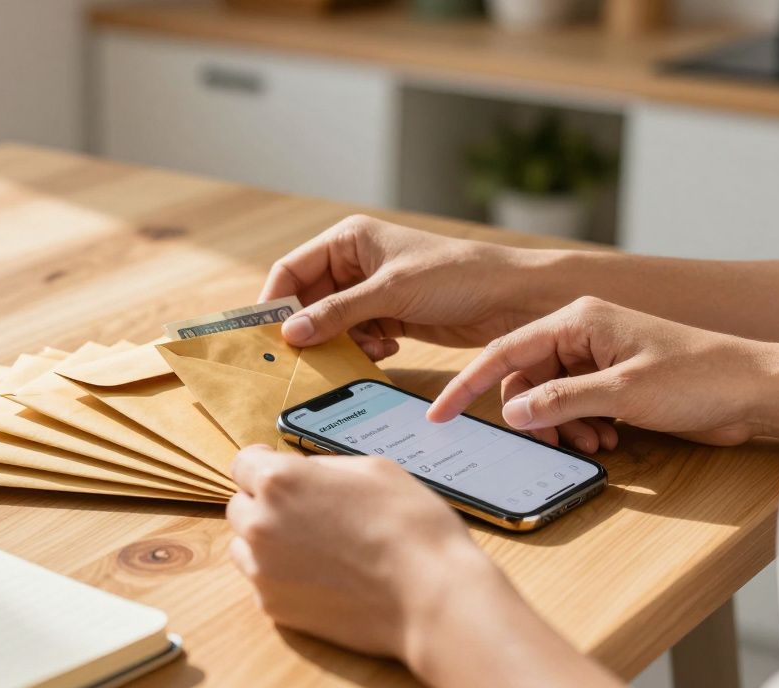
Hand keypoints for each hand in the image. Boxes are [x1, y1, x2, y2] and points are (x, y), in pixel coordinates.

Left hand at [227, 444, 656, 687]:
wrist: (445, 604)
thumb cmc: (425, 527)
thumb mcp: (379, 467)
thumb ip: (328, 457)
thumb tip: (302, 455)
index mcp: (280, 478)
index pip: (246, 456)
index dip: (276, 460)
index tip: (296, 466)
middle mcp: (261, 523)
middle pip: (246, 499)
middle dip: (277, 498)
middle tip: (328, 508)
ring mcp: (268, 570)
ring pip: (255, 540)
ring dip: (282, 536)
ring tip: (338, 544)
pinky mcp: (281, 609)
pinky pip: (272, 578)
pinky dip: (293, 572)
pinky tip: (341, 573)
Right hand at [260, 215, 563, 358]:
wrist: (511, 299)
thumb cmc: (455, 277)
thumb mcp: (390, 293)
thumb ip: (337, 313)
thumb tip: (290, 332)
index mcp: (349, 239)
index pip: (292, 269)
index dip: (276, 301)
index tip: (267, 335)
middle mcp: (355, 262)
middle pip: (309, 300)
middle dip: (311, 328)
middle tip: (307, 357)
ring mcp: (371, 291)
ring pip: (332, 323)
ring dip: (341, 342)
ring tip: (366, 349)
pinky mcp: (388, 316)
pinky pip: (357, 336)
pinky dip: (363, 348)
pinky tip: (386, 350)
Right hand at [427, 296, 778, 447]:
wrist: (754, 390)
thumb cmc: (699, 377)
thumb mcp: (621, 393)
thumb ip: (559, 402)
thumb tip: (512, 413)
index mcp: (577, 320)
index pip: (504, 351)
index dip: (467, 384)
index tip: (439, 413)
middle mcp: (582, 334)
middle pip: (524, 378)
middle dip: (531, 416)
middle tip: (551, 444)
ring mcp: (597, 357)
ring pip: (548, 397)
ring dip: (560, 426)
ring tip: (592, 445)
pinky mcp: (612, 380)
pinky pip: (573, 405)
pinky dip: (579, 427)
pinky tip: (606, 441)